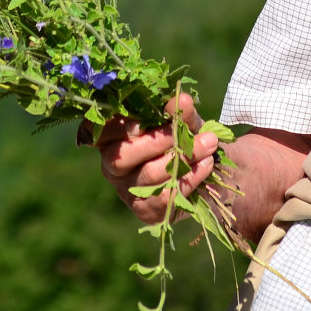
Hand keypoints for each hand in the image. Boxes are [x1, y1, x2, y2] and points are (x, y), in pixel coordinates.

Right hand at [90, 93, 218, 224]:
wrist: (209, 168)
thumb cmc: (186, 136)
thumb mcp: (184, 120)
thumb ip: (179, 111)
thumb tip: (182, 99)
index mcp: (113, 137)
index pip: (101, 132)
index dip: (118, 129)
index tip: (143, 123)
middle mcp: (113, 165)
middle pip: (120, 156)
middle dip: (155, 143)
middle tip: (184, 132)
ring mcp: (127, 190)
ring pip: (148, 175)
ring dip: (182, 157)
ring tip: (208, 144)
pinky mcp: (146, 210)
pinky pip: (165, 196)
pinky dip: (190, 177)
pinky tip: (206, 164)